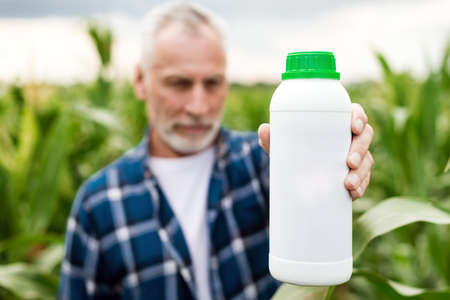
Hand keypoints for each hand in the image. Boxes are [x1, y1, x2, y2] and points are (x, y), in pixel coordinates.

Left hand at [257, 103, 373, 199]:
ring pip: (367, 160)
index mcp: (337, 121)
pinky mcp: (356, 174)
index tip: (354, 127)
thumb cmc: (293, 149)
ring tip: (348, 183)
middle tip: (349, 162)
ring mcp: (357, 155)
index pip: (355, 113)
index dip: (359, 118)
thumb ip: (273, 137)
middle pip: (365, 136)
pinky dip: (361, 186)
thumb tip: (263, 130)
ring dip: (361, 172)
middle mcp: (350, 136)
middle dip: (360, 149)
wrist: (295, 172)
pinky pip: (364, 179)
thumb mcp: (283, 143)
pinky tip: (353, 193)